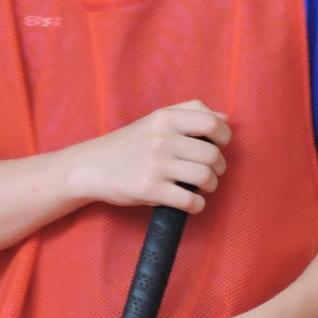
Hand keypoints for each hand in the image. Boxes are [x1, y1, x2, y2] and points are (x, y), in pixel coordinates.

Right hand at [70, 100, 229, 212]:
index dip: (225, 137)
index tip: (220, 146)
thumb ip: (191, 112)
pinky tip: (191, 202)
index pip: (213, 124)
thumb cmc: (131, 142)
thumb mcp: (157, 118)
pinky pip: (190, 201)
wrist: (91, 166)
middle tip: (211, 171)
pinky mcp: (150, 190)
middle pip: (212, 155)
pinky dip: (197, 205)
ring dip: (210, 186)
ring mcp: (156, 165)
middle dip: (219, 166)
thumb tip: (225, 118)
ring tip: (202, 186)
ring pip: (204, 177)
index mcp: (166, 118)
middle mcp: (162, 139)